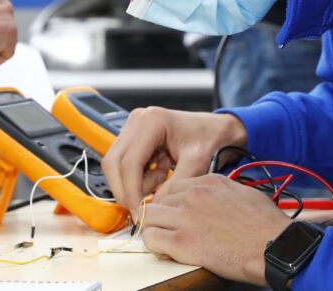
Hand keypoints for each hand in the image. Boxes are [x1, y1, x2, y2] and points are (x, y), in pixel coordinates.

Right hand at [101, 107, 246, 216]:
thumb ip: (174, 186)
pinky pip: (124, 164)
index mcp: (152, 121)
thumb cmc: (212, 139)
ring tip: (160, 183)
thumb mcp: (197, 163)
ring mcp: (133, 127)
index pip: (129, 162)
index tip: (140, 212)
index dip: (131, 190)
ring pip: (115, 165)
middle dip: (125, 190)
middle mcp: (138, 120)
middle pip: (114, 163)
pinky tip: (159, 177)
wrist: (218, 129)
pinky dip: (137, 178)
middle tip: (141, 209)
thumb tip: (153, 208)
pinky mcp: (134, 137)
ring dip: (132, 184)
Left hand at [142, 173, 291, 284]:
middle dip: (161, 215)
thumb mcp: (243, 193)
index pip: (173, 186)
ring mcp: (186, 217)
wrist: (274, 247)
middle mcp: (194, 195)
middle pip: (159, 200)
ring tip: (165, 240)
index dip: (171, 202)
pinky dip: (155, 245)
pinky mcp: (183, 242)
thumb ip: (221, 191)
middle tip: (167, 228)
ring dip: (155, 228)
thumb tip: (212, 197)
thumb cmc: (266, 225)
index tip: (173, 213)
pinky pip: (151, 238)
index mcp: (209, 182)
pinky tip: (166, 250)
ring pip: (149, 217)